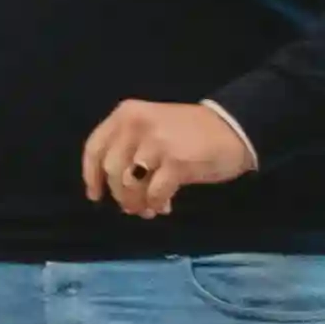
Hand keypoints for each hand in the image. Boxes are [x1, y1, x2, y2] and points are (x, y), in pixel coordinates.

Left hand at [82, 98, 253, 217]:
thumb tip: (119, 191)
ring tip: (149, 209)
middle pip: (111, 170)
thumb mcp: (151, 128)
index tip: (95, 196)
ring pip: (130, 183)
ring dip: (137, 203)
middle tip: (132, 207)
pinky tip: (165, 206)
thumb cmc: (190, 132)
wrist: (233, 128)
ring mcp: (156, 142)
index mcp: (125, 114)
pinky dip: (156, 204)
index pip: (94, 148)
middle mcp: (136, 124)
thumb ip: (130, 150)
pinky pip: (155, 193)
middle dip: (119, 194)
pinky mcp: (177, 162)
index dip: (91, 176)